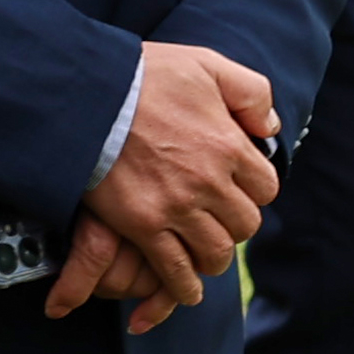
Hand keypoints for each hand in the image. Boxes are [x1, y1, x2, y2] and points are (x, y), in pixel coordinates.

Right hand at [48, 40, 278, 330]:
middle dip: (235, 222)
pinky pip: (175, 270)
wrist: (84, 95)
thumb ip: (250, 92)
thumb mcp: (206, 64)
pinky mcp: (143, 226)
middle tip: (217, 216)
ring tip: (204, 251)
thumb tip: (269, 128)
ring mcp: (176, 208)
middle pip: (245, 224)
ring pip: (217, 252)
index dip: (253, 188)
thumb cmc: (142, 76)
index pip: (266, 186)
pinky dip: (185, 286)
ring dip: (215, 255)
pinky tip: (188, 290)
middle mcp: (209, 182)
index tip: (235, 185)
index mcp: (228, 145)